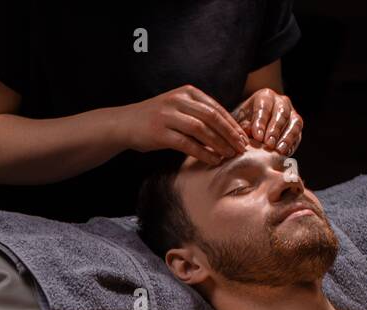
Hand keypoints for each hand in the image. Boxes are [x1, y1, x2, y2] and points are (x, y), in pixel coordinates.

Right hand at [120, 84, 248, 166]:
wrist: (124, 123)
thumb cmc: (154, 118)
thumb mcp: (177, 106)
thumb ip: (197, 112)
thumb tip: (225, 128)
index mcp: (186, 92)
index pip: (216, 107)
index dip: (232, 123)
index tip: (242, 136)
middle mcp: (178, 101)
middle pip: (212, 117)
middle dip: (229, 134)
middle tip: (241, 147)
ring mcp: (168, 116)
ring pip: (202, 130)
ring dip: (219, 144)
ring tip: (229, 155)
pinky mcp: (160, 133)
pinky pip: (187, 144)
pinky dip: (203, 152)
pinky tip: (213, 159)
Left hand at [233, 88, 302, 154]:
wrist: (251, 128)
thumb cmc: (243, 122)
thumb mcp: (239, 122)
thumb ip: (243, 125)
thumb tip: (249, 130)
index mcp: (265, 96)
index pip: (264, 107)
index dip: (261, 122)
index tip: (257, 137)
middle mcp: (281, 102)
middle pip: (281, 113)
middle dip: (275, 130)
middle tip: (269, 144)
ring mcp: (292, 113)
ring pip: (294, 123)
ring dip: (287, 138)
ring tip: (279, 151)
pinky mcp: (296, 127)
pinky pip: (298, 135)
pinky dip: (292, 144)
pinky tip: (285, 153)